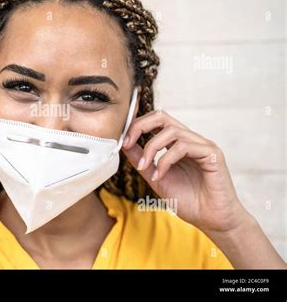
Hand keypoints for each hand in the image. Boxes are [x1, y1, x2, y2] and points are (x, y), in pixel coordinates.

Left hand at [122, 109, 249, 234]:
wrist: (211, 220)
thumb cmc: (188, 200)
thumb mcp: (156, 177)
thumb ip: (142, 160)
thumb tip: (124, 144)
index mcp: (178, 143)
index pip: (156, 120)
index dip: (137, 126)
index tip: (123, 142)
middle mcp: (191, 140)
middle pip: (163, 116)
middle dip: (140, 126)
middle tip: (127, 142)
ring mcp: (202, 145)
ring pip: (172, 131)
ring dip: (151, 148)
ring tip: (144, 167)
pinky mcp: (212, 154)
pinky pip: (184, 147)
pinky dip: (166, 160)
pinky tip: (160, 175)